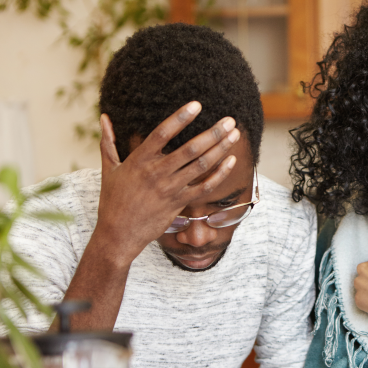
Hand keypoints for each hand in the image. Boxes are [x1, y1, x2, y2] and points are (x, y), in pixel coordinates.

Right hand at [95, 102, 239, 264]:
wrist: (118, 234)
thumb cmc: (112, 201)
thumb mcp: (108, 169)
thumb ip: (108, 142)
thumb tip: (104, 117)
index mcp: (139, 160)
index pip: (162, 133)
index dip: (180, 117)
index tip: (197, 105)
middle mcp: (157, 172)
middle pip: (190, 148)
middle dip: (213, 132)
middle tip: (229, 120)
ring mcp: (170, 188)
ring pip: (201, 165)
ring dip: (221, 148)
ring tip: (235, 135)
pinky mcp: (180, 203)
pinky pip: (205, 187)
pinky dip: (220, 174)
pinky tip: (232, 161)